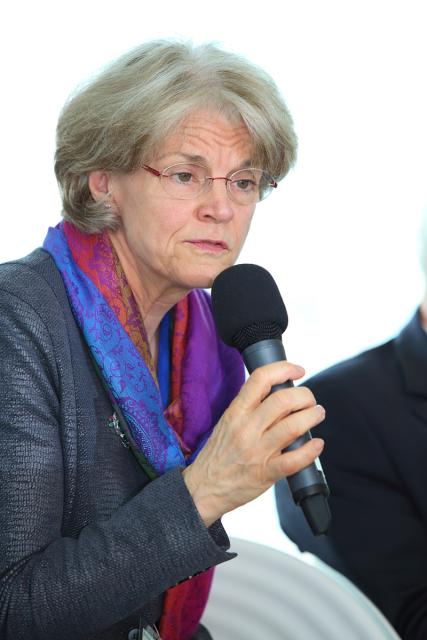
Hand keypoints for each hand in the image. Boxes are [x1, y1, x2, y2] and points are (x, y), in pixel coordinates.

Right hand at [183, 361, 324, 526]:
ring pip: (293, 426)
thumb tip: (280, 392)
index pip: (260, 379)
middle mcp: (246, 428)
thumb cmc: (218, 454)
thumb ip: (250, 407)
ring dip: (312, 416)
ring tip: (317, 414)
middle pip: (283, 400)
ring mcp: (256, 451)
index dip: (284, 369)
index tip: (298, 370)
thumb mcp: (228, 422)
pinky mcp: (266, 473)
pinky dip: (311, 450)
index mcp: (236, 412)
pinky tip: (317, 444)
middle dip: (305, 396)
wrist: (204, 487)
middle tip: (310, 400)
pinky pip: (295, 460)